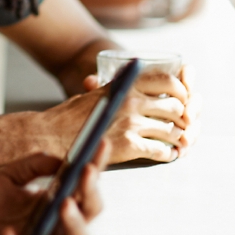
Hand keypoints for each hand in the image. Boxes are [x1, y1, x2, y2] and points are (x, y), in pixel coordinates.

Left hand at [0, 147, 104, 234]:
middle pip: (91, 212)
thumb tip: (60, 159)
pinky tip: (7, 232)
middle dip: (92, 192)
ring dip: (75, 222)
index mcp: (58, 201)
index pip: (84, 183)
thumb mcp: (6, 178)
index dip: (97, 163)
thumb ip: (32, 165)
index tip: (101, 142)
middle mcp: (61, 226)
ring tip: (64, 203)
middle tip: (86, 172)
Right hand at [76, 66, 195, 162]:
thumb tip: (137, 88)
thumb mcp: (97, 92)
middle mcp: (131, 101)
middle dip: (182, 117)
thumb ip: (118, 89)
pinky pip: (162, 151)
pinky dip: (168, 154)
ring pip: (172, 130)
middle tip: (180, 125)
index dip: (181, 91)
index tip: (182, 99)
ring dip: (177, 138)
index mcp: (125, 85)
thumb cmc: (71, 115)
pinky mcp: (129, 146)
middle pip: (175, 106)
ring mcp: (131, 123)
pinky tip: (166, 154)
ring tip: (174, 141)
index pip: (167, 80)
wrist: (52, 134)